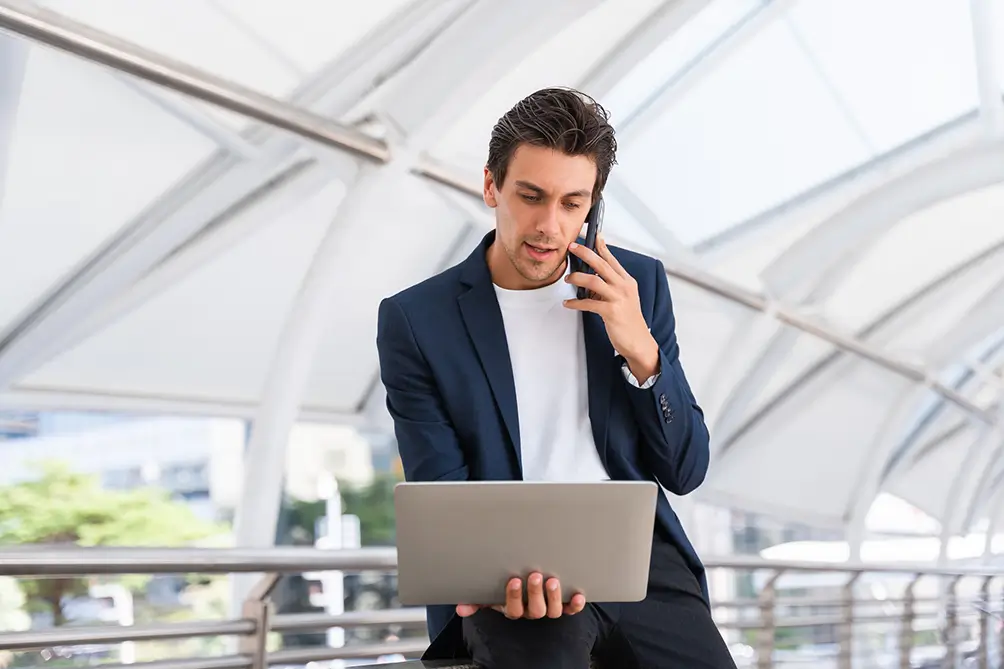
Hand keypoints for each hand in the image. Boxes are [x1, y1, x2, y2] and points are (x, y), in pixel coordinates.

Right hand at [455, 573, 586, 619]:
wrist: (531, 587)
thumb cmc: (509, 587)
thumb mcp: (490, 594)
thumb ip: (476, 599)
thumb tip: (461, 607)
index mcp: (514, 608)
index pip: (512, 609)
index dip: (513, 596)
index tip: (513, 579)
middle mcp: (532, 610)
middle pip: (535, 611)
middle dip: (535, 593)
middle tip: (535, 575)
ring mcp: (549, 608)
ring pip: (552, 611)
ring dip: (553, 597)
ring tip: (553, 581)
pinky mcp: (565, 605)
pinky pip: (571, 610)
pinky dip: (575, 604)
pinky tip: (578, 595)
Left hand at [564, 234, 659, 379]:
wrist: (639, 342)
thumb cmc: (628, 321)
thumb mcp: (624, 298)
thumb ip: (610, 286)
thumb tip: (592, 277)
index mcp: (627, 281)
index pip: (612, 260)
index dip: (602, 246)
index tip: (594, 236)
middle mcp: (624, 287)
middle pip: (601, 264)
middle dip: (585, 253)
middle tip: (572, 247)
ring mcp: (619, 299)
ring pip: (593, 281)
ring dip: (577, 278)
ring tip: (567, 279)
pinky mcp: (611, 312)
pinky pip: (588, 303)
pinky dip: (575, 303)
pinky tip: (567, 304)